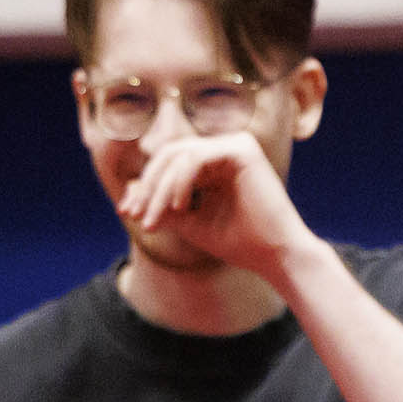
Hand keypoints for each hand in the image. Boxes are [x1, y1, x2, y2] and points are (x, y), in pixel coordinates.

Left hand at [117, 130, 314, 278]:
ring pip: (179, 156)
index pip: (168, 163)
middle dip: (148, 187)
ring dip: (159, 190)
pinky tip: (180, 207)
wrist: (275, 256)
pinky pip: (196, 157)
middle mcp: (225, 148)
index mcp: (215, 162)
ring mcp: (235, 144)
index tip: (127, 213)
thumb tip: (128, 190)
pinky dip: (181, 182)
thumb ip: (162, 205)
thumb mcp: (189, 222)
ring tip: (155, 221)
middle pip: (169, 155)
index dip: (144, 186)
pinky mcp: (242, 149)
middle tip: (135, 216)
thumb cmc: (238, 242)